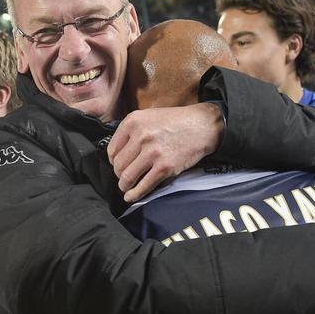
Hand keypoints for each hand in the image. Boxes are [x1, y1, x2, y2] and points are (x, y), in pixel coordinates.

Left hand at [108, 102, 222, 202]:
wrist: (202, 126)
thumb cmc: (176, 121)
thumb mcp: (148, 116)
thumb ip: (132, 131)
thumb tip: (117, 153)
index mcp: (133, 122)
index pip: (112, 149)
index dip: (113, 161)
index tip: (118, 165)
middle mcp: (141, 136)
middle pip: (118, 165)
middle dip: (119, 174)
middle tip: (124, 177)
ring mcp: (153, 153)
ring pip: (127, 177)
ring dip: (124, 185)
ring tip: (126, 187)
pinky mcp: (165, 167)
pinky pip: (144, 186)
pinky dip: (135, 194)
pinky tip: (131, 197)